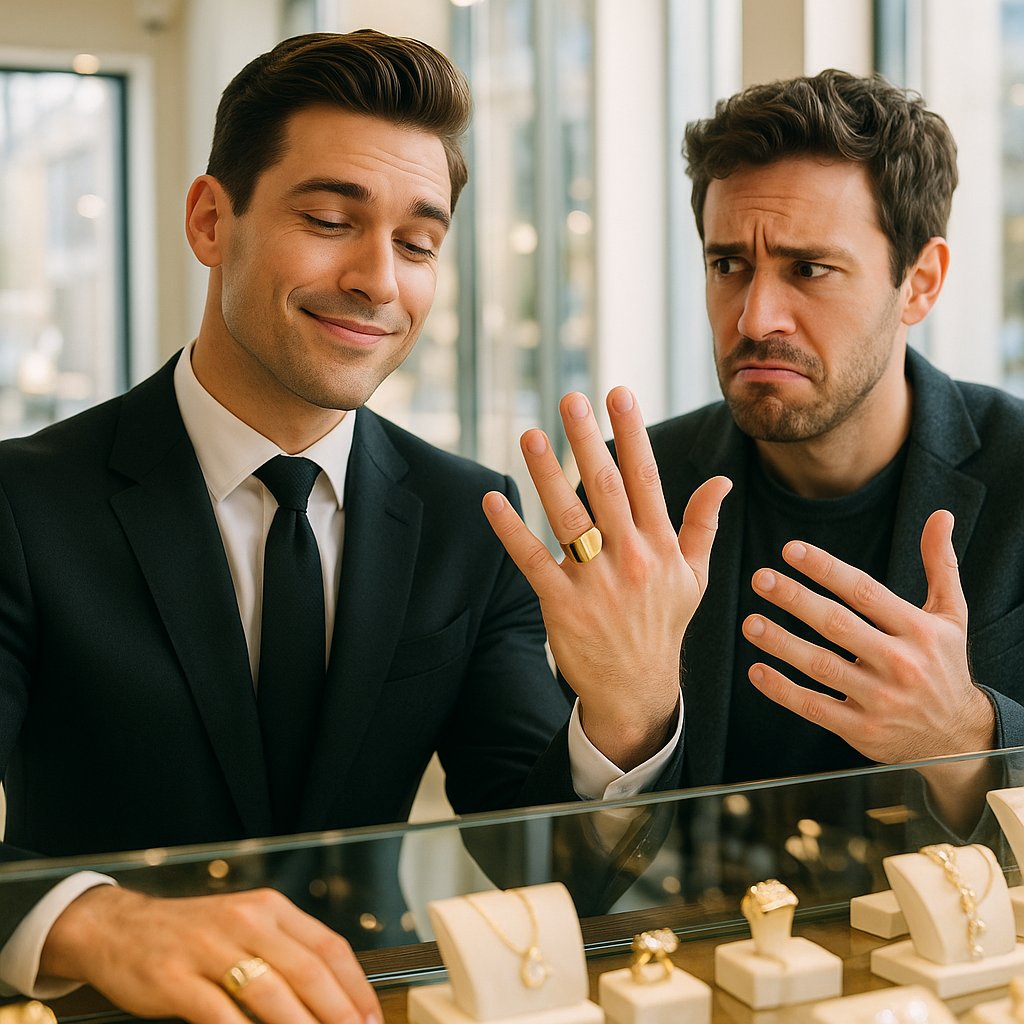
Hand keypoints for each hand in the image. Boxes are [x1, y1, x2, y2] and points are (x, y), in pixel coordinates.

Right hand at [41, 885, 380, 1023]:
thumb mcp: (244, 927)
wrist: (118, 927)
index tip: (372, 1018)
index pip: (328, 946)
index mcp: (270, 908)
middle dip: (339, 1012)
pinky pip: (220, 1016)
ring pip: (271, 993)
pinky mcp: (176, 979)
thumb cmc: (192, 934)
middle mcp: (247, 922)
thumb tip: (332, 997)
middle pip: (307, 971)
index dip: (356, 987)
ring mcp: (210, 949)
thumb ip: (285, 953)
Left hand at [482, 387, 731, 770]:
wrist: (637, 688)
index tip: (618, 394)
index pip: (647, 479)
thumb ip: (703, 525)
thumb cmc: (663, 625)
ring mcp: (596, 582)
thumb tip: (722, 480)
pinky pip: (533, 560)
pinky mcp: (562, 603)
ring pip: (569, 517)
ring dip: (547, 474)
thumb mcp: (695, 577)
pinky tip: (495, 500)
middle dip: (588, 440)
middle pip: (606, 488)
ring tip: (531, 433)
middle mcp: (631, 559)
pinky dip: (512, 530)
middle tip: (571, 399)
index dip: (632, 434)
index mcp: (661, 547)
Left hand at [741, 509, 995, 763]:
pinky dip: (783, 690)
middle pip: (837, 625)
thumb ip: (940, 564)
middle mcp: (899, 663)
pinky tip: (756, 670)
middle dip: (795, 599)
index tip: (789, 549)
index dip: (825, 568)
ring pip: (820, 665)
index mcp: (918, 630)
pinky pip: (815, 707)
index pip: (863, 591)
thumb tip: (940, 515)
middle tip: (760, 578)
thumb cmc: (944, 666)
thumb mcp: (951, 615)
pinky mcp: (862, 730)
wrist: (957, 738)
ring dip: (780, 643)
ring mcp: (879, 699)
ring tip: (749, 622)